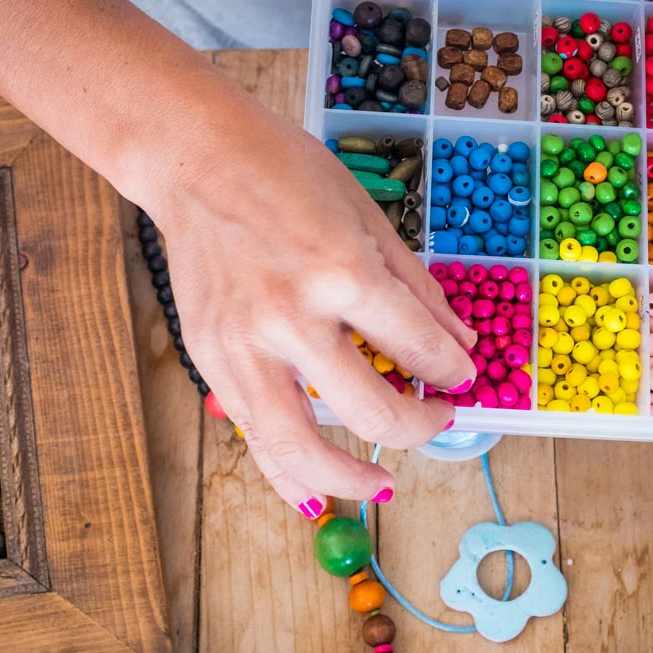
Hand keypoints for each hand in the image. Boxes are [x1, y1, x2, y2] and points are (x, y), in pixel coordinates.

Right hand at [147, 109, 475, 516]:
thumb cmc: (281, 171)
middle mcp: (292, 320)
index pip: (418, 349)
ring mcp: (243, 347)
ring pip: (301, 449)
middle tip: (436, 419)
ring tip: (380, 484)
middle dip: (421, 427)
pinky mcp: (210, 360)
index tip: (460, 378)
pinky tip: (317, 493)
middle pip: (373, 414)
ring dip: (351, 478)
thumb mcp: (367, 216)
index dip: (453, 372)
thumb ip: (416, 290)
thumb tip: (459, 346)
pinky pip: (254, 436)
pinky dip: (287, 474)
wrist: (193, 160)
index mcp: (340, 274)